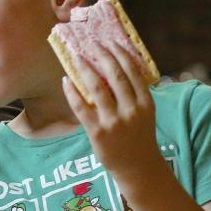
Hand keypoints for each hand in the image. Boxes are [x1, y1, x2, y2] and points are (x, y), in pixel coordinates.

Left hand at [62, 38, 161, 184]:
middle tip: (92, 44)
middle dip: (103, 56)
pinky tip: (65, 81)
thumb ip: (134, 95)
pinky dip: (72, 92)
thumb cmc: (138, 138)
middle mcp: (131, 110)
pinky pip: (81, 107)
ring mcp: (114, 121)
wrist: (138, 168)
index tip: (111, 42)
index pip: (134, 72)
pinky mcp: (98, 132)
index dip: (121, 54)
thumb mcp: (145, 114)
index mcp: (145, 102)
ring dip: (85, 69)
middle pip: (116, 75)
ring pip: (97, 88)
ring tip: (77, 57)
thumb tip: (116, 69)